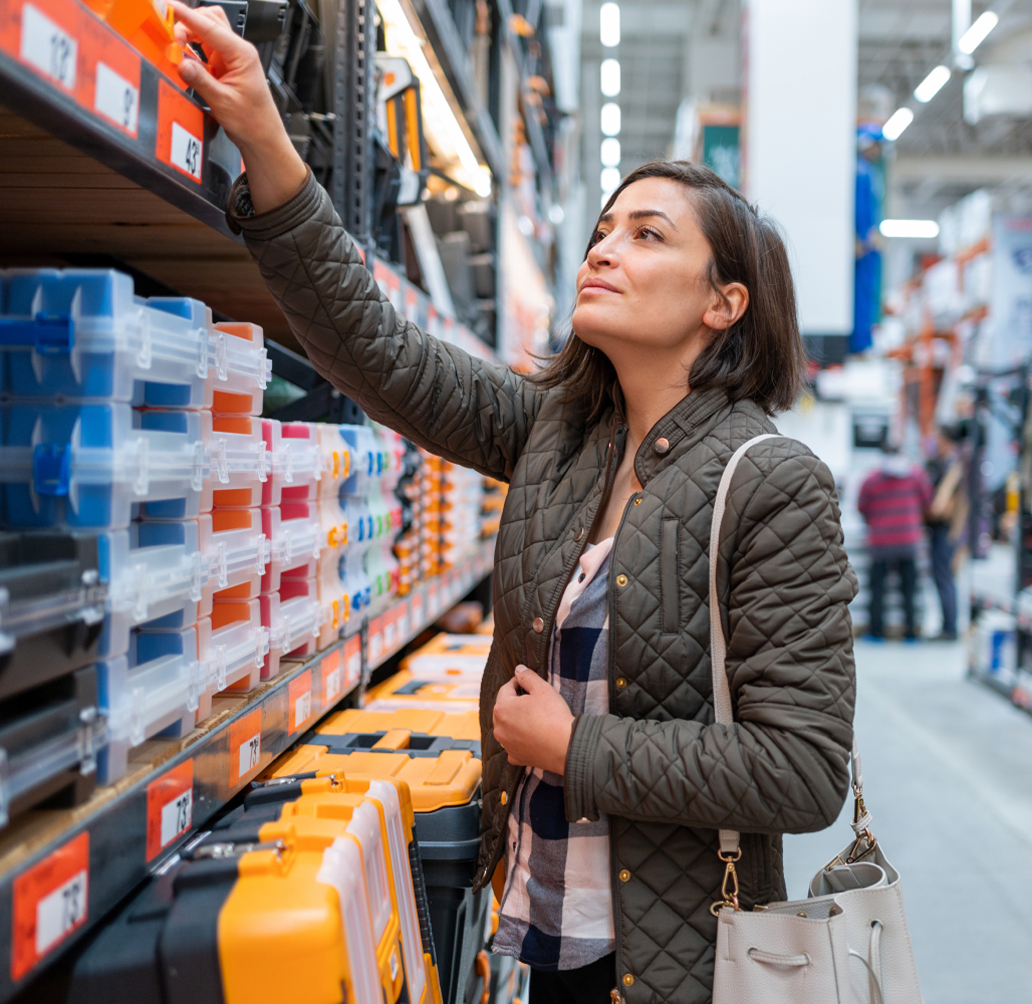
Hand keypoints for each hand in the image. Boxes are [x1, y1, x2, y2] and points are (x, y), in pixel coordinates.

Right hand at [170, 2, 306, 211]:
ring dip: (190, 35)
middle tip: (172, 38)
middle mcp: (238, 52)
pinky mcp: (224, 68)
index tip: (171, 7)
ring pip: (206, 33)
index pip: (211, 27)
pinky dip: (192, 50)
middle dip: (188, 24)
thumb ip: (200, 80)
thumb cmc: (253, 122)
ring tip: (176, 48)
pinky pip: (205, 50)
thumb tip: (181, 63)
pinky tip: (184, 58)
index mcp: (242, 55)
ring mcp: (231, 59)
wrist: (263, 138)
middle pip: (209, 20)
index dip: (188, 16)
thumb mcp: (223, 102)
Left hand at [493, 666, 573, 774]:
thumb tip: (518, 669)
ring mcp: (506, 744)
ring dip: (515, 722)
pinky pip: (513, 745)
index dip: (517, 683)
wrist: (565, 746)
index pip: (506, 689)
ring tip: (532, 719)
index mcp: (502, 708)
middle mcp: (499, 727)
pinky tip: (531, 737)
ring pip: (507, 727)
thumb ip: (527, 677)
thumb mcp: (542, 689)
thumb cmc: (554, 716)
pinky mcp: (515, 757)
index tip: (527, 683)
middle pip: (504, 709)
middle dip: (515, 703)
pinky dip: (520, 740)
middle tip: (532, 701)